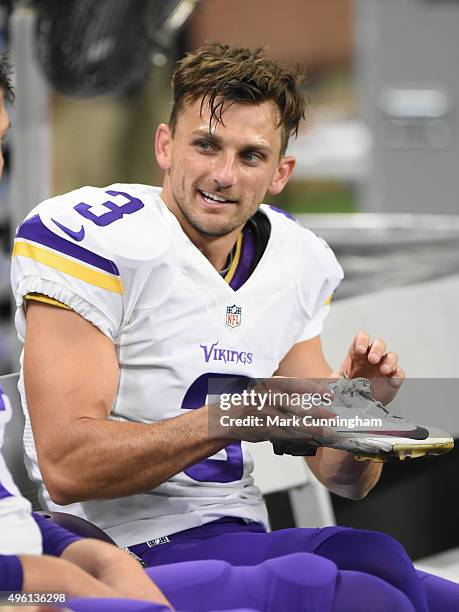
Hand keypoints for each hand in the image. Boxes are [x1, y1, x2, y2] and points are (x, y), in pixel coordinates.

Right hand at [209, 376, 332, 442]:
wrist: (227, 417)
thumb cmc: (250, 403)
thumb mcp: (266, 389)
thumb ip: (285, 392)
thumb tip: (310, 396)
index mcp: (270, 385)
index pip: (296, 384)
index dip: (315, 389)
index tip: (329, 394)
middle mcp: (268, 398)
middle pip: (298, 406)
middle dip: (318, 413)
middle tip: (333, 417)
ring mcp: (265, 415)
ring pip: (294, 423)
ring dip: (312, 429)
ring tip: (326, 432)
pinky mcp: (264, 430)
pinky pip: (285, 435)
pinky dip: (299, 438)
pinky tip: (310, 440)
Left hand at [333, 331, 404, 404]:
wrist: (359, 401)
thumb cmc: (350, 385)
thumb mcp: (338, 381)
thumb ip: (334, 378)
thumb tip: (334, 378)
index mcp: (358, 353)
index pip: (362, 338)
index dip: (362, 340)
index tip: (360, 349)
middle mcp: (372, 357)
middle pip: (379, 344)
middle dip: (377, 349)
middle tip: (373, 359)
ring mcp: (384, 366)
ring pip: (392, 356)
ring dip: (390, 361)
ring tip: (384, 370)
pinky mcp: (393, 378)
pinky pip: (399, 373)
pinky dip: (398, 375)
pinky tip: (392, 379)